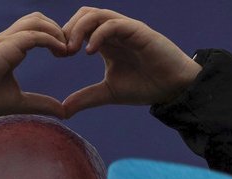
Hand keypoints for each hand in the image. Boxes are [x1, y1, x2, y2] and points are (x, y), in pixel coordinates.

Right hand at [0, 12, 67, 119]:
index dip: (53, 37)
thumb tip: (62, 112)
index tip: (65, 54)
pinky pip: (34, 34)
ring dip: (56, 31)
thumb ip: (39, 103)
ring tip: (66, 49)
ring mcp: (5, 40)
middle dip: (57, 29)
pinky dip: (51, 39)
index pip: (34, 31)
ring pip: (37, 21)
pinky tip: (61, 52)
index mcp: (8, 49)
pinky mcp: (6, 45)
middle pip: (37, 19)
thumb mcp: (18, 102)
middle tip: (69, 49)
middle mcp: (7, 40)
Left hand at [60, 7, 201, 117]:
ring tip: (71, 50)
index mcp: (105, 41)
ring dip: (78, 29)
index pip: (78, 25)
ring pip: (96, 14)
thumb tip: (63, 110)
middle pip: (84, 14)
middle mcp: (114, 31)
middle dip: (67, 29)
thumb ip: (86, 97)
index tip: (57, 56)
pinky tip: (89, 52)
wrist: (174, 88)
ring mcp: (126, 29)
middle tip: (61, 52)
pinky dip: (98, 34)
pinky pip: (113, 24)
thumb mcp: (108, 92)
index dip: (64, 36)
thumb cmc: (146, 86)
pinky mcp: (138, 31)